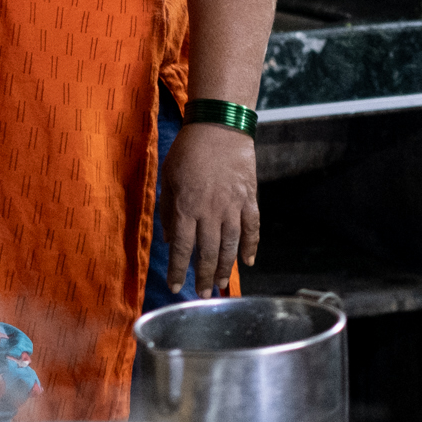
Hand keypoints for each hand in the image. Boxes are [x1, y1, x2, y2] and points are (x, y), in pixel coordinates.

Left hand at [161, 121, 258, 297]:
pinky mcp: (249, 198)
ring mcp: (233, 205)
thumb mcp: (169, 178)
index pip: (182, 248)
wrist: (219, 126)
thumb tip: (171, 239)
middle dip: (203, 276)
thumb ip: (169, 211)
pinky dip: (251, 246)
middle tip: (201, 294)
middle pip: (207, 252)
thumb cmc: (188, 150)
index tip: (175, 288)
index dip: (178, 270)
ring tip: (221, 285)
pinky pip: (252, 228)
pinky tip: (248, 261)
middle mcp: (211, 210)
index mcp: (187, 206)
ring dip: (225, 267)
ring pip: (230, 245)